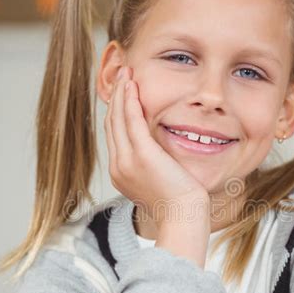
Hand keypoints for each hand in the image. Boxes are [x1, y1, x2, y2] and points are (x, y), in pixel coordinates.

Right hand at [105, 66, 209, 225]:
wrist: (182, 219)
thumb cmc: (179, 206)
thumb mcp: (160, 183)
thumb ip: (154, 166)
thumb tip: (161, 156)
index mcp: (121, 173)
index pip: (115, 135)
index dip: (116, 111)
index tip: (123, 93)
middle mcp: (118, 166)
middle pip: (111, 124)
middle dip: (116, 97)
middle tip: (122, 75)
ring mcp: (127, 161)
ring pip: (117, 119)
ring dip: (121, 93)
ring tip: (126, 73)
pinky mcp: (142, 155)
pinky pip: (131, 121)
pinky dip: (129, 101)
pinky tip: (132, 85)